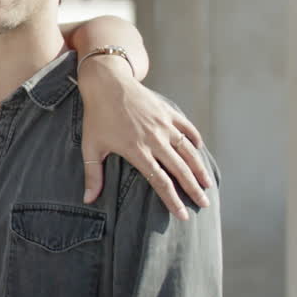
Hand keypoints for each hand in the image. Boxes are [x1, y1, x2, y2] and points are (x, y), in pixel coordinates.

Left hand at [75, 56, 211, 219]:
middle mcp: (155, 139)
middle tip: (204, 204)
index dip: (172, 200)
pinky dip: (194, 140)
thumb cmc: (96, 116)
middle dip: (193, 189)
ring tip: (208, 184)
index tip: (182, 215)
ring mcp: (164, 124)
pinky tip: (198, 151)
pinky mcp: (168, 111)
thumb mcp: (90, 146)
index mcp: (137, 150)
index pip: (160, 182)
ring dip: (200, 169)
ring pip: (188, 151)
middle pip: (180, 170)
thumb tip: (88, 200)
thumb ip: (92, 174)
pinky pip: (187, 128)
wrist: (106, 82)